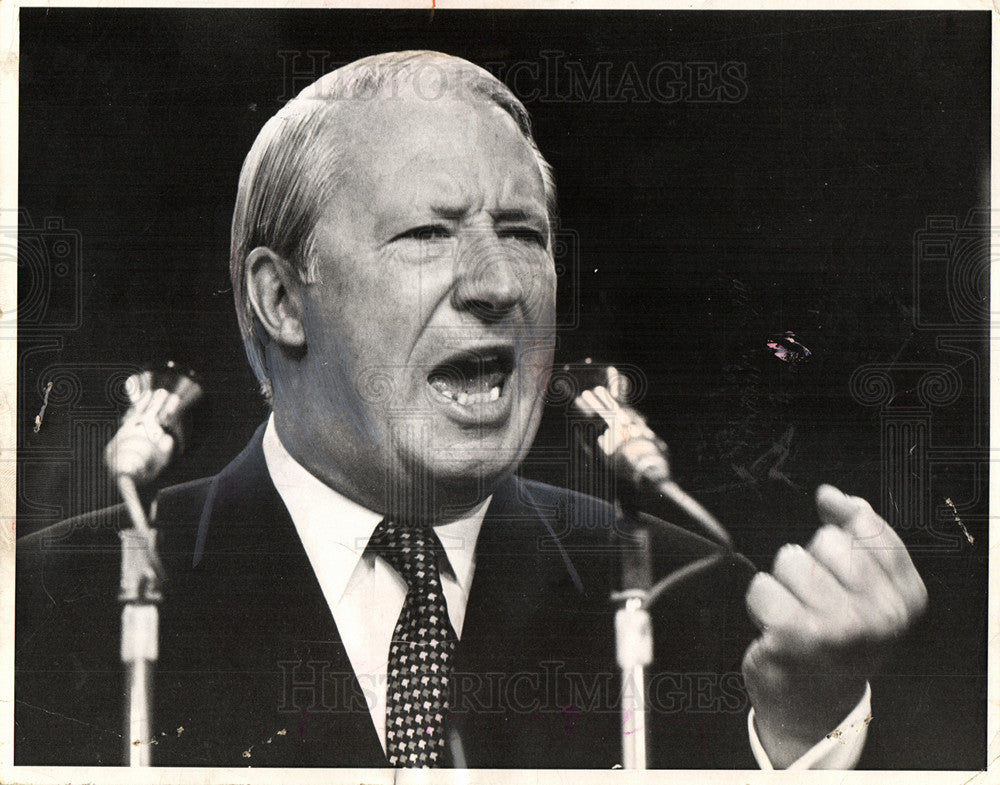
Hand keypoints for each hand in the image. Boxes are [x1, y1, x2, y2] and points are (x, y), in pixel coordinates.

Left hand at [741, 484, 926, 767]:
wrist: (816, 704)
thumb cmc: (839, 640)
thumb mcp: (868, 589)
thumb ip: (859, 533)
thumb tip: (831, 495)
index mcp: (905, 598)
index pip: (868, 526)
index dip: (842, 524)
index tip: (835, 551)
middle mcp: (878, 615)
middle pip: (826, 540)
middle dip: (812, 563)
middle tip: (815, 601)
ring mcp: (838, 627)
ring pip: (791, 559)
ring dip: (783, 583)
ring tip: (796, 613)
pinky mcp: (794, 636)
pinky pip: (761, 585)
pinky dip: (760, 602)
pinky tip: (775, 626)